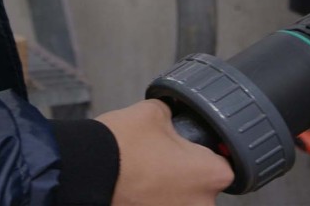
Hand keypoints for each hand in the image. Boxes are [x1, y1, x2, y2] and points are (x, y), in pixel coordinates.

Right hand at [96, 100, 233, 205]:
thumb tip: (171, 117)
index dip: (209, 155)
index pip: (225, 166)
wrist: (84, 171)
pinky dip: (150, 200)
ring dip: (168, 191)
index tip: (194, 150)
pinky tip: (135, 188)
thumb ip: (172, 116)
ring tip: (145, 174)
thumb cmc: (121, 145)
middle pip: (202, 190)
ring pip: (180, 202)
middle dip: (186, 176)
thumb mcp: (153, 112)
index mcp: (210, 175)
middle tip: (163, 160)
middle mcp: (200, 205)